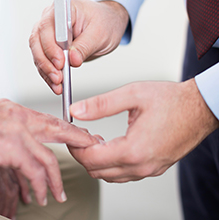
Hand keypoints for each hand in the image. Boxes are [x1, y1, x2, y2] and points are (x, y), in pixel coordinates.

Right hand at [0, 99, 99, 205]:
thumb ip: (9, 129)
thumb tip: (20, 145)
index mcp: (15, 110)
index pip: (49, 119)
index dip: (68, 128)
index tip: (82, 134)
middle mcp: (19, 117)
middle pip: (58, 129)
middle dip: (79, 139)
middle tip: (93, 147)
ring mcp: (15, 131)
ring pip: (48, 157)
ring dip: (55, 179)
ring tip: (58, 193)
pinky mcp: (8, 148)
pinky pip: (33, 171)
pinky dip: (40, 185)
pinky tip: (40, 195)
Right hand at [29, 0, 128, 93]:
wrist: (108, 23)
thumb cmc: (105, 21)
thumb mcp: (100, 33)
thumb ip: (85, 46)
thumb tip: (72, 60)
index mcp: (63, 8)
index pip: (47, 26)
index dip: (50, 45)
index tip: (60, 62)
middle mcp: (51, 19)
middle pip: (37, 40)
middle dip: (45, 62)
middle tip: (58, 77)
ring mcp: (49, 33)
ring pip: (38, 53)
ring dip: (46, 71)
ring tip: (58, 85)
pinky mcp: (50, 46)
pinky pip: (44, 61)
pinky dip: (48, 74)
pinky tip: (56, 85)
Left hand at [68, 79, 218, 182]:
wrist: (199, 108)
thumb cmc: (171, 100)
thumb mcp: (132, 95)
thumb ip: (101, 104)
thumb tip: (76, 111)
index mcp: (134, 150)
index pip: (90, 159)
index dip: (75, 146)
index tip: (70, 134)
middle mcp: (141, 166)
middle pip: (97, 171)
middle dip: (82, 154)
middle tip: (80, 134)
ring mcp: (149, 170)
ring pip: (110, 176)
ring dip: (96, 160)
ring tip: (94, 138)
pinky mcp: (154, 168)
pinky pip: (124, 174)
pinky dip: (110, 163)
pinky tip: (110, 145)